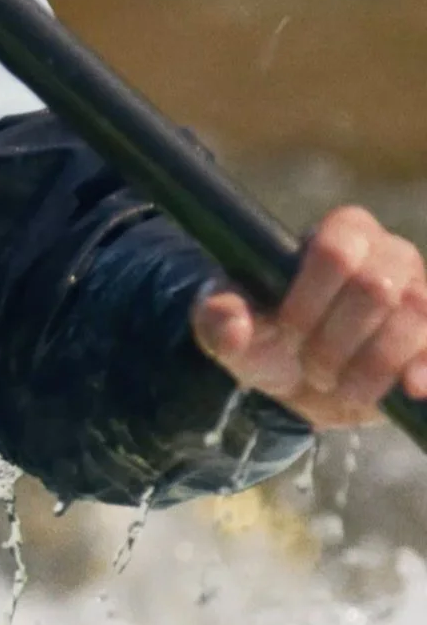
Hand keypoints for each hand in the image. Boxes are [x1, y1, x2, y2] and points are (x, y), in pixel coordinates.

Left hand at [192, 206, 426, 429]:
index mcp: (340, 235)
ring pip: (414, 317)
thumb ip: (217, 318)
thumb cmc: (264, 338)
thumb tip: (233, 324)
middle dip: (334, 341)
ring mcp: (421, 294)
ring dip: (368, 364)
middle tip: (310, 365)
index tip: (287, 330)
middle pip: (376, 288)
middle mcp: (390, 255)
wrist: (298, 384)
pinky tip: (406, 390)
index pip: (337, 249)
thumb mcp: (227, 329)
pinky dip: (421, 371)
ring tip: (338, 382)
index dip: (309, 300)